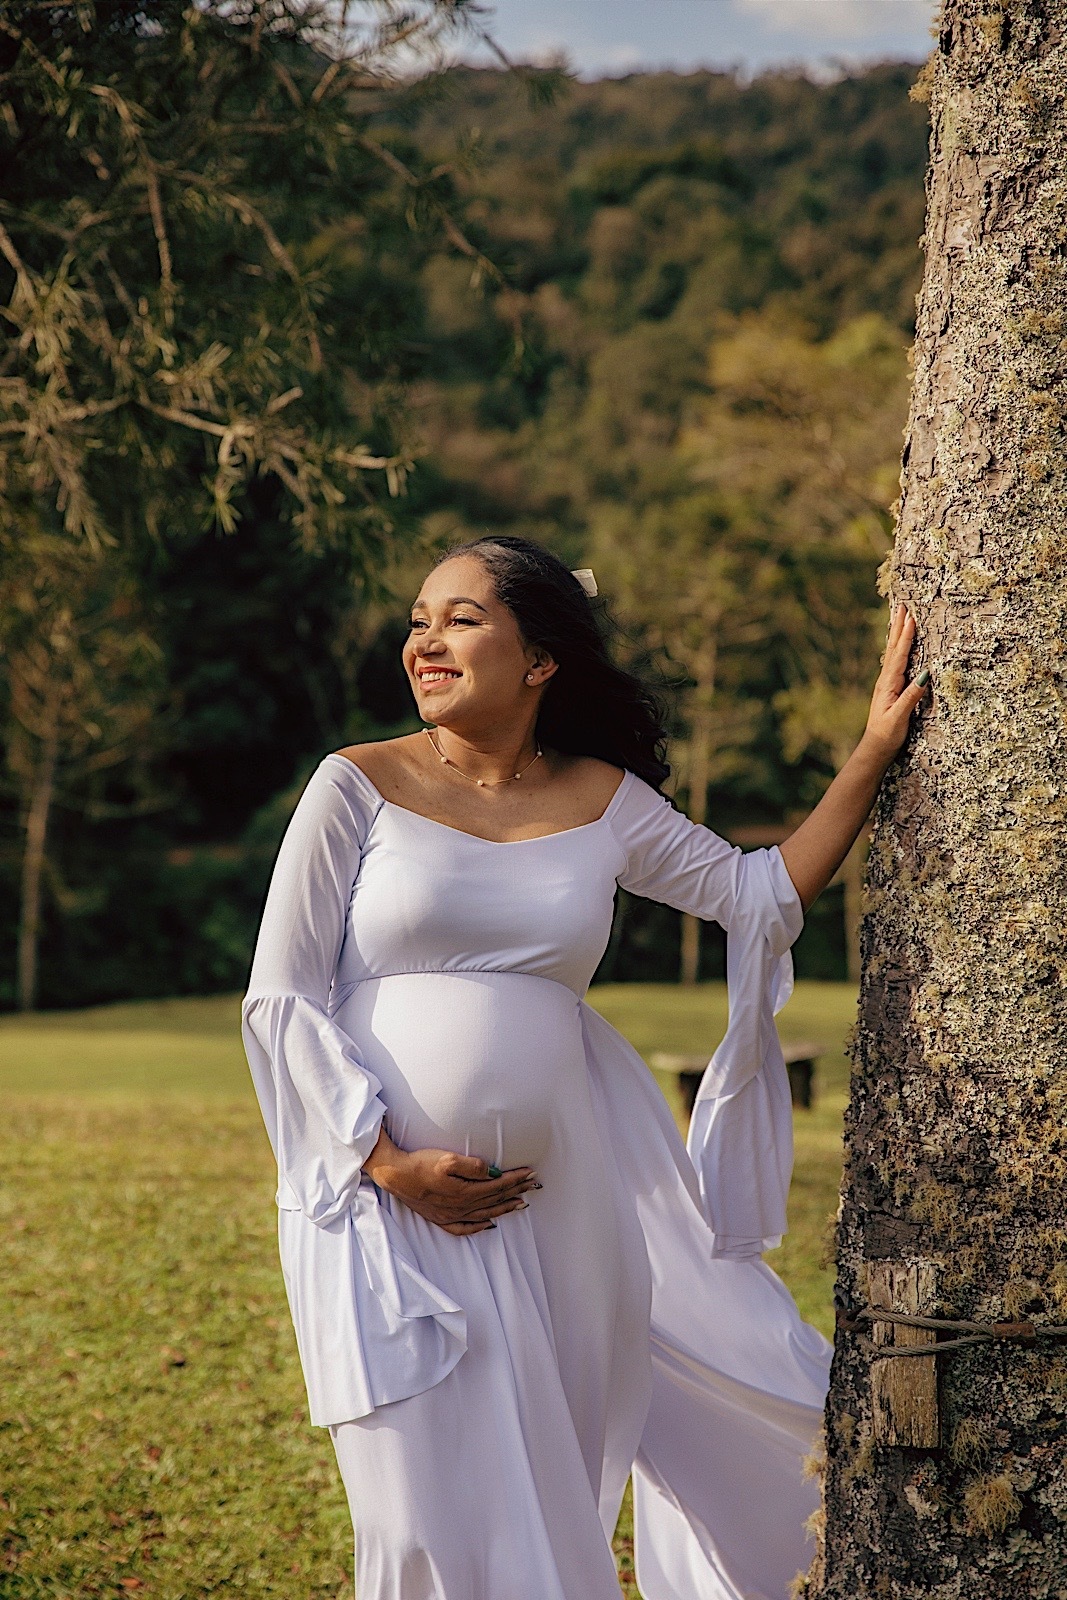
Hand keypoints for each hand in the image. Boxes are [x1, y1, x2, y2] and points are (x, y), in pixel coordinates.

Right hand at [364, 1128, 538, 1234]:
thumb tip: (493, 1173)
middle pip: (495, 1200)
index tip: (532, 1173)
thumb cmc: (421, 1163)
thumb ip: (473, 1166)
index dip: (516, 1179)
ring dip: (505, 1209)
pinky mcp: (440, 1218)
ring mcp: (451, 1215)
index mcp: (465, 1191)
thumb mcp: (448, 1159)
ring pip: (485, 1215)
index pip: (498, 1185)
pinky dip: (480, 1227)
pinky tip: (489, 1225)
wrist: (395, 1176)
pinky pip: (465, 1228)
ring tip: (521, 1204)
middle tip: (534, 1185)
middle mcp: (461, 1207)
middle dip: (516, 1192)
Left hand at [861, 604, 929, 763]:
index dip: (906, 636)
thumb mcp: (900, 717)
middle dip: (899, 627)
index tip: (911, 617)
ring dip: (897, 634)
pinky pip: (895, 662)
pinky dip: (897, 648)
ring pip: (893, 653)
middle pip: (894, 648)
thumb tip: (925, 675)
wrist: (875, 748)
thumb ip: (911, 696)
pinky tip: (898, 645)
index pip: (900, 655)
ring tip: (899, 617)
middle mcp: (886, 680)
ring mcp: (887, 684)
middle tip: (902, 606)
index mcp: (889, 684)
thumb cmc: (888, 734)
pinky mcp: (890, 689)